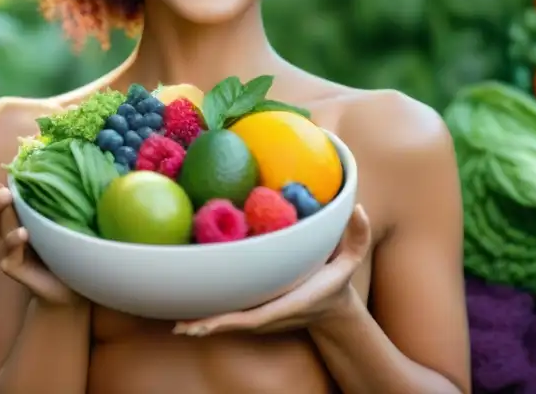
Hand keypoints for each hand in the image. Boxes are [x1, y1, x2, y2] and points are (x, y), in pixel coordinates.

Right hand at [0, 183, 80, 305]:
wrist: (69, 287)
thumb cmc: (65, 249)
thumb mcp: (60, 222)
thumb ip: (53, 204)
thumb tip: (55, 173)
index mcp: (17, 218)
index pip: (4, 197)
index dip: (3, 186)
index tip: (10, 176)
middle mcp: (7, 232)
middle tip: (5, 192)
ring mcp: (7, 251)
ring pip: (1, 231)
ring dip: (7, 219)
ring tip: (13, 208)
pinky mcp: (12, 267)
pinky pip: (10, 254)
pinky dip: (14, 242)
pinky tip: (23, 234)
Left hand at [173, 204, 372, 336]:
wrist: (333, 309)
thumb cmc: (336, 282)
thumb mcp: (352, 259)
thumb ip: (358, 235)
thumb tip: (359, 209)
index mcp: (287, 302)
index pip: (256, 314)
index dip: (231, 319)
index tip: (208, 323)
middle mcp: (270, 313)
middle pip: (234, 322)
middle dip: (208, 325)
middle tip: (181, 325)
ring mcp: (261, 316)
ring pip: (228, 321)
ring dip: (204, 323)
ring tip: (177, 324)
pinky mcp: (256, 312)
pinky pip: (230, 314)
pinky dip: (211, 316)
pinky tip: (188, 317)